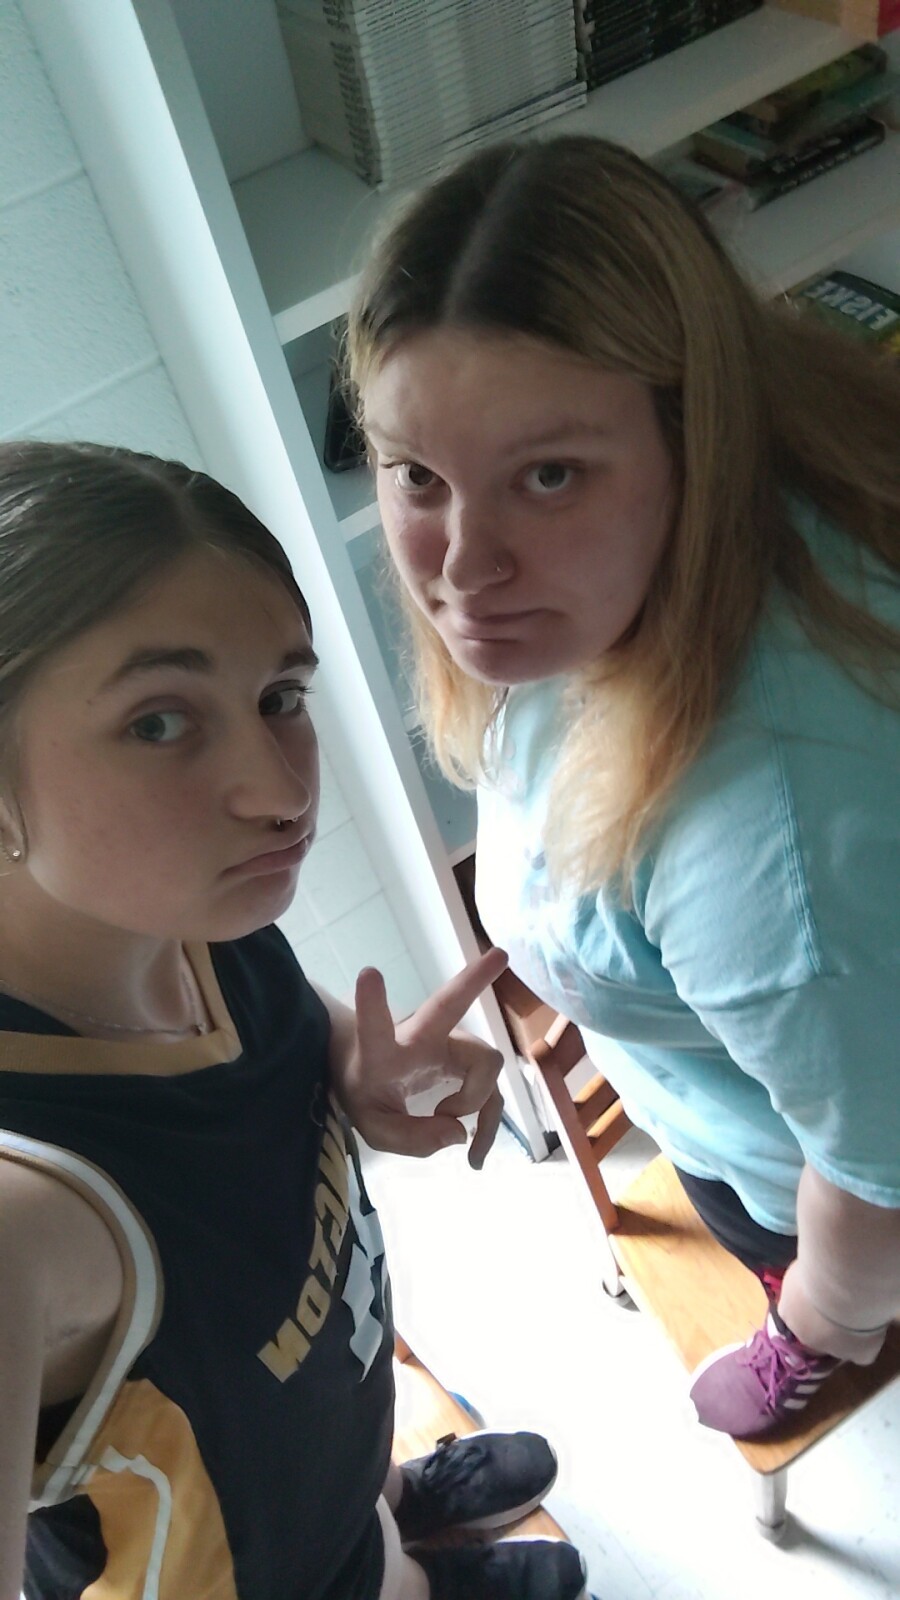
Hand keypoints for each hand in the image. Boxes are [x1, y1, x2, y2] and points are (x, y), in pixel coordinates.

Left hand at [342, 947, 508, 1166]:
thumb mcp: (372, 1125)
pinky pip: (490, 1091)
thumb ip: (409, 1139)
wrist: (366, 1066)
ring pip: (486, 1061)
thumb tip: (459, 1135)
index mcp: (383, 1051)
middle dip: (472, 980)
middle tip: (499, 955)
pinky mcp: (466, 1061)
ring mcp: (448, 1044)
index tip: (369, 972)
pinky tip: (474, 1151)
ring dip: (480, 1104)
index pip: (375, 1026)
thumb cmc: (363, 1088)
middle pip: (448, 1005)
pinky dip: (486, 1123)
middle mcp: (420, 1037)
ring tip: (461, 1140)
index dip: (372, 1003)